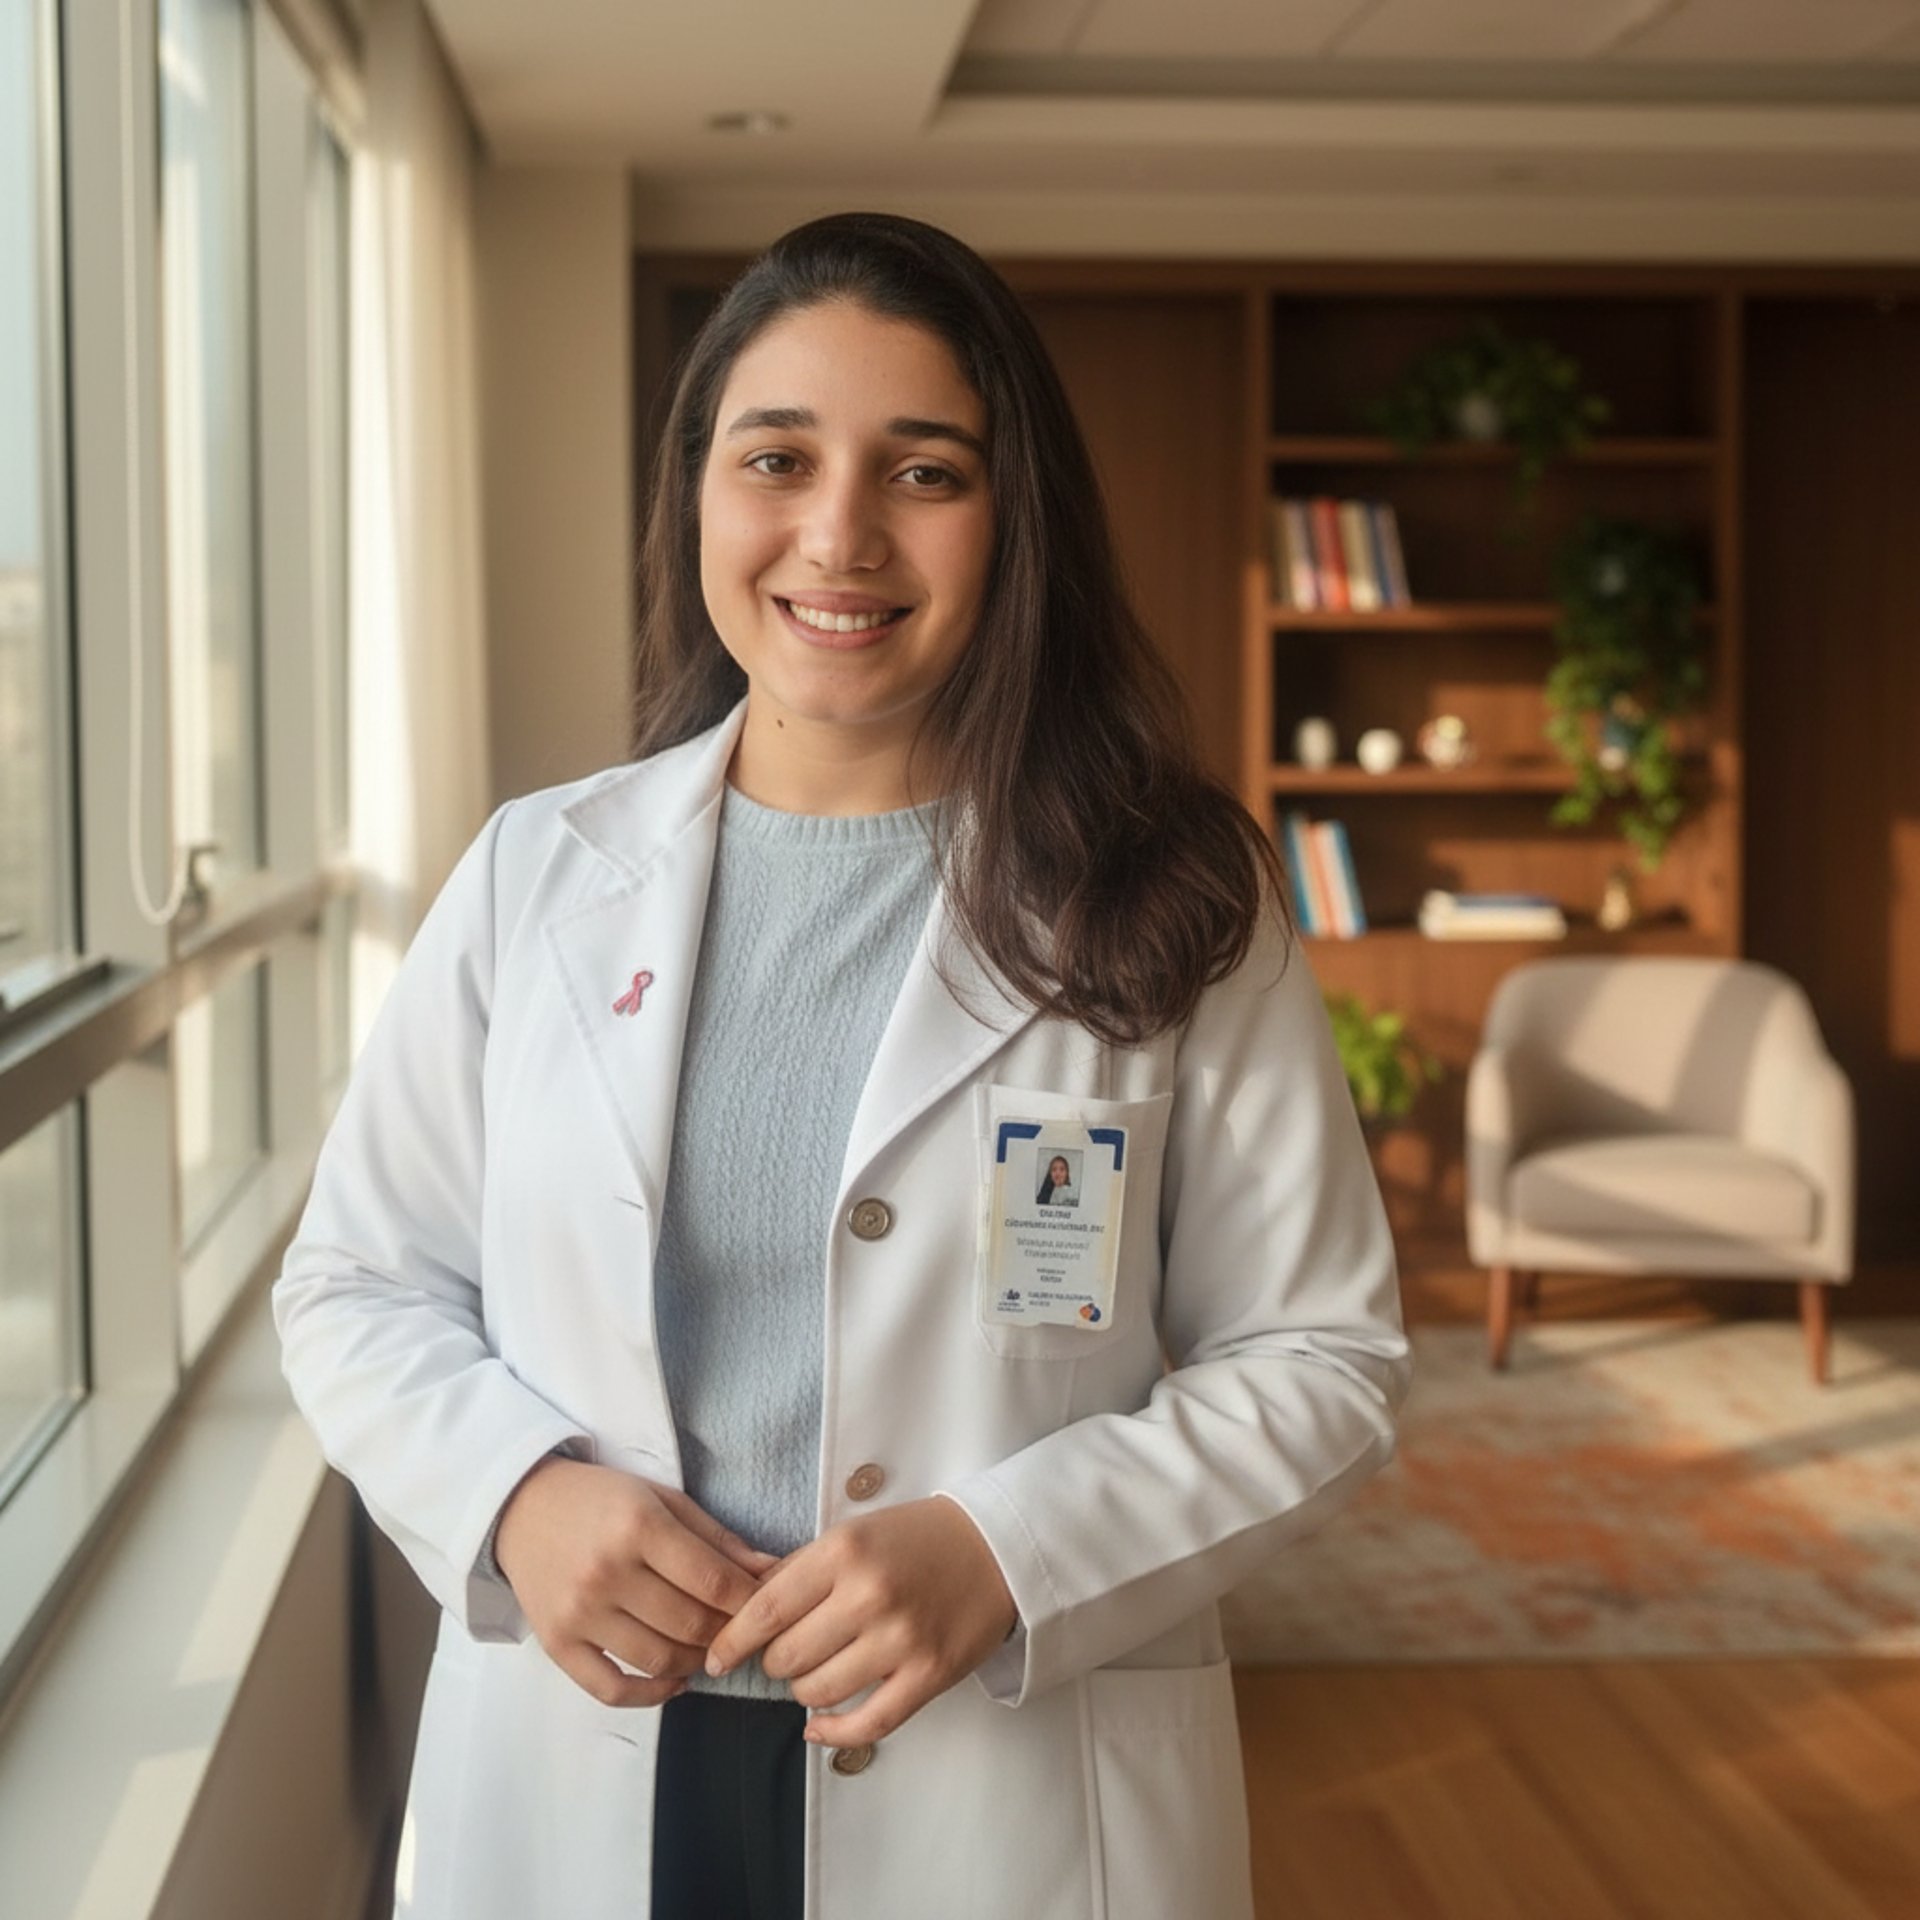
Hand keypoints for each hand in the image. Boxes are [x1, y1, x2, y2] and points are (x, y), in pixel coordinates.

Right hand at [494, 1456, 780, 1709]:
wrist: (522, 1507)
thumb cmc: (601, 1499)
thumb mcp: (662, 1498)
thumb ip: (717, 1537)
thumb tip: (771, 1570)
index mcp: (637, 1526)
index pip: (712, 1580)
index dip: (748, 1601)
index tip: (766, 1606)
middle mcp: (607, 1572)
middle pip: (690, 1624)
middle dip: (728, 1633)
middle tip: (743, 1632)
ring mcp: (579, 1612)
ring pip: (658, 1659)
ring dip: (696, 1662)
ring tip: (710, 1649)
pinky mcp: (557, 1643)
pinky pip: (611, 1689)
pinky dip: (651, 1693)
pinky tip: (675, 1678)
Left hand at [703, 1495, 1016, 1748]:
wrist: (996, 1548)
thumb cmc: (917, 1538)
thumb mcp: (853, 1533)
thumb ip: (799, 1570)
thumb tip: (741, 1610)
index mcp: (845, 1551)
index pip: (766, 1609)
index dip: (731, 1641)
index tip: (715, 1658)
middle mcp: (869, 1594)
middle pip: (786, 1656)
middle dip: (775, 1662)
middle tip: (786, 1654)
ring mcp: (901, 1639)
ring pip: (818, 1692)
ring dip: (804, 1690)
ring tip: (815, 1672)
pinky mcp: (929, 1675)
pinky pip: (866, 1724)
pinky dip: (832, 1732)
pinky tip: (817, 1726)